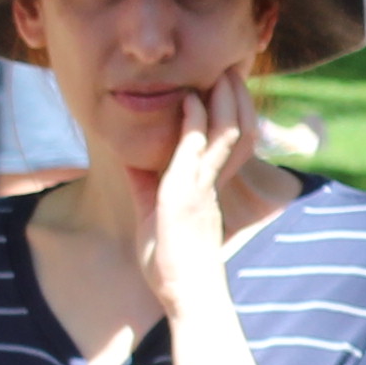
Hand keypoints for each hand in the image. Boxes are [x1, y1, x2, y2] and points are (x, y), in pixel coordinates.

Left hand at [141, 72, 253, 307]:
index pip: (224, 140)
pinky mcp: (185, 196)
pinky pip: (195, 153)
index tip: (224, 83)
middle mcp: (210, 183)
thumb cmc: (171, 264)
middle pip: (234, 129)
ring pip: (223, 133)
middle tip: (233, 67)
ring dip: (223, 100)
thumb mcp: (152, 215)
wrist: (186, 297)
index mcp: (207, 187)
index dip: (228, 111)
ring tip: (221, 72)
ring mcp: (200, 188)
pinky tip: (188, 100)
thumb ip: (143, 184)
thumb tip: (130, 158)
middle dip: (235, 98)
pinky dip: (193, 124)